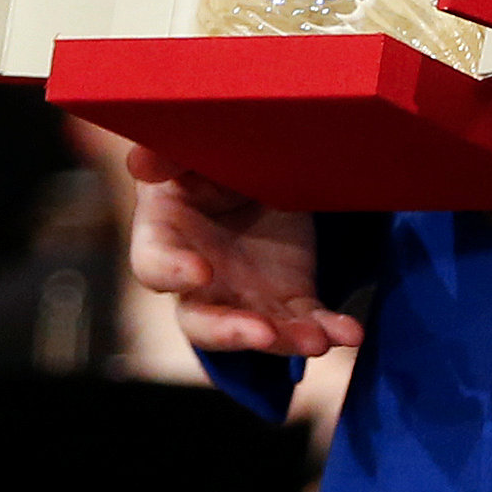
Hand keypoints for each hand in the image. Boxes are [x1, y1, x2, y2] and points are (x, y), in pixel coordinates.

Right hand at [123, 149, 360, 357]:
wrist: (256, 169)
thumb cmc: (210, 162)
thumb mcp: (193, 150)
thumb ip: (169, 157)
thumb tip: (141, 162)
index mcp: (166, 237)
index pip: (156, 265)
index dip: (173, 272)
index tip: (201, 272)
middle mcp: (200, 281)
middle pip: (201, 321)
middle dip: (230, 331)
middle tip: (262, 332)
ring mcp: (244, 297)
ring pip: (258, 332)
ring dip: (286, 340)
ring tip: (317, 341)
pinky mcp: (286, 299)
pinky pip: (304, 321)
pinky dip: (327, 329)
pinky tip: (351, 332)